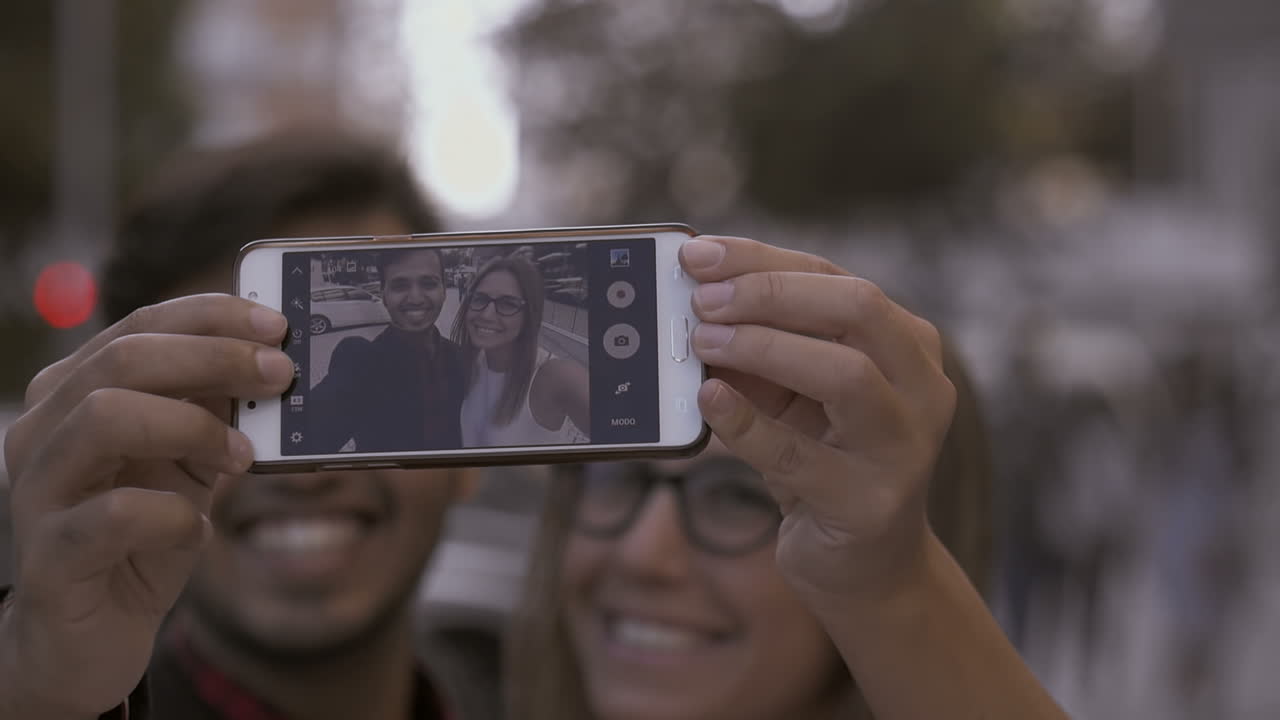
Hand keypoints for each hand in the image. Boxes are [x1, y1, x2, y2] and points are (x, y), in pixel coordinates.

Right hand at [0, 295, 292, 717]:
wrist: (86, 639)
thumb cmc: (142, 538)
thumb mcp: (188, 465)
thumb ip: (215, 415)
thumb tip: (272, 365)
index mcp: (74, 393)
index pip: (140, 326)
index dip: (212, 317)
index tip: (278, 326)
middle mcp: (43, 430)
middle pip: (123, 359)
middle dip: (214, 358)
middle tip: (279, 375)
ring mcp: (37, 490)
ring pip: (105, 416)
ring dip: (193, 427)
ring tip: (243, 457)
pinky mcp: (49, 556)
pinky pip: (115, 515)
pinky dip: (173, 514)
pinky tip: (197, 528)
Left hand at [679, 236, 954, 604]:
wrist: (866, 563)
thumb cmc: (823, 457)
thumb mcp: (793, 394)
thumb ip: (760, 348)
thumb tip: (694, 301)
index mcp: (906, 343)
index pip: (834, 278)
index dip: (761, 260)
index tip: (697, 253)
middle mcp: (922, 386)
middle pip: (856, 309)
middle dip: (770, 294)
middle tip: (702, 300)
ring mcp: (904, 446)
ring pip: (844, 374)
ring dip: (763, 348)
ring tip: (702, 342)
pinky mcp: (869, 503)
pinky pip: (798, 454)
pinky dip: (746, 423)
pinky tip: (707, 400)